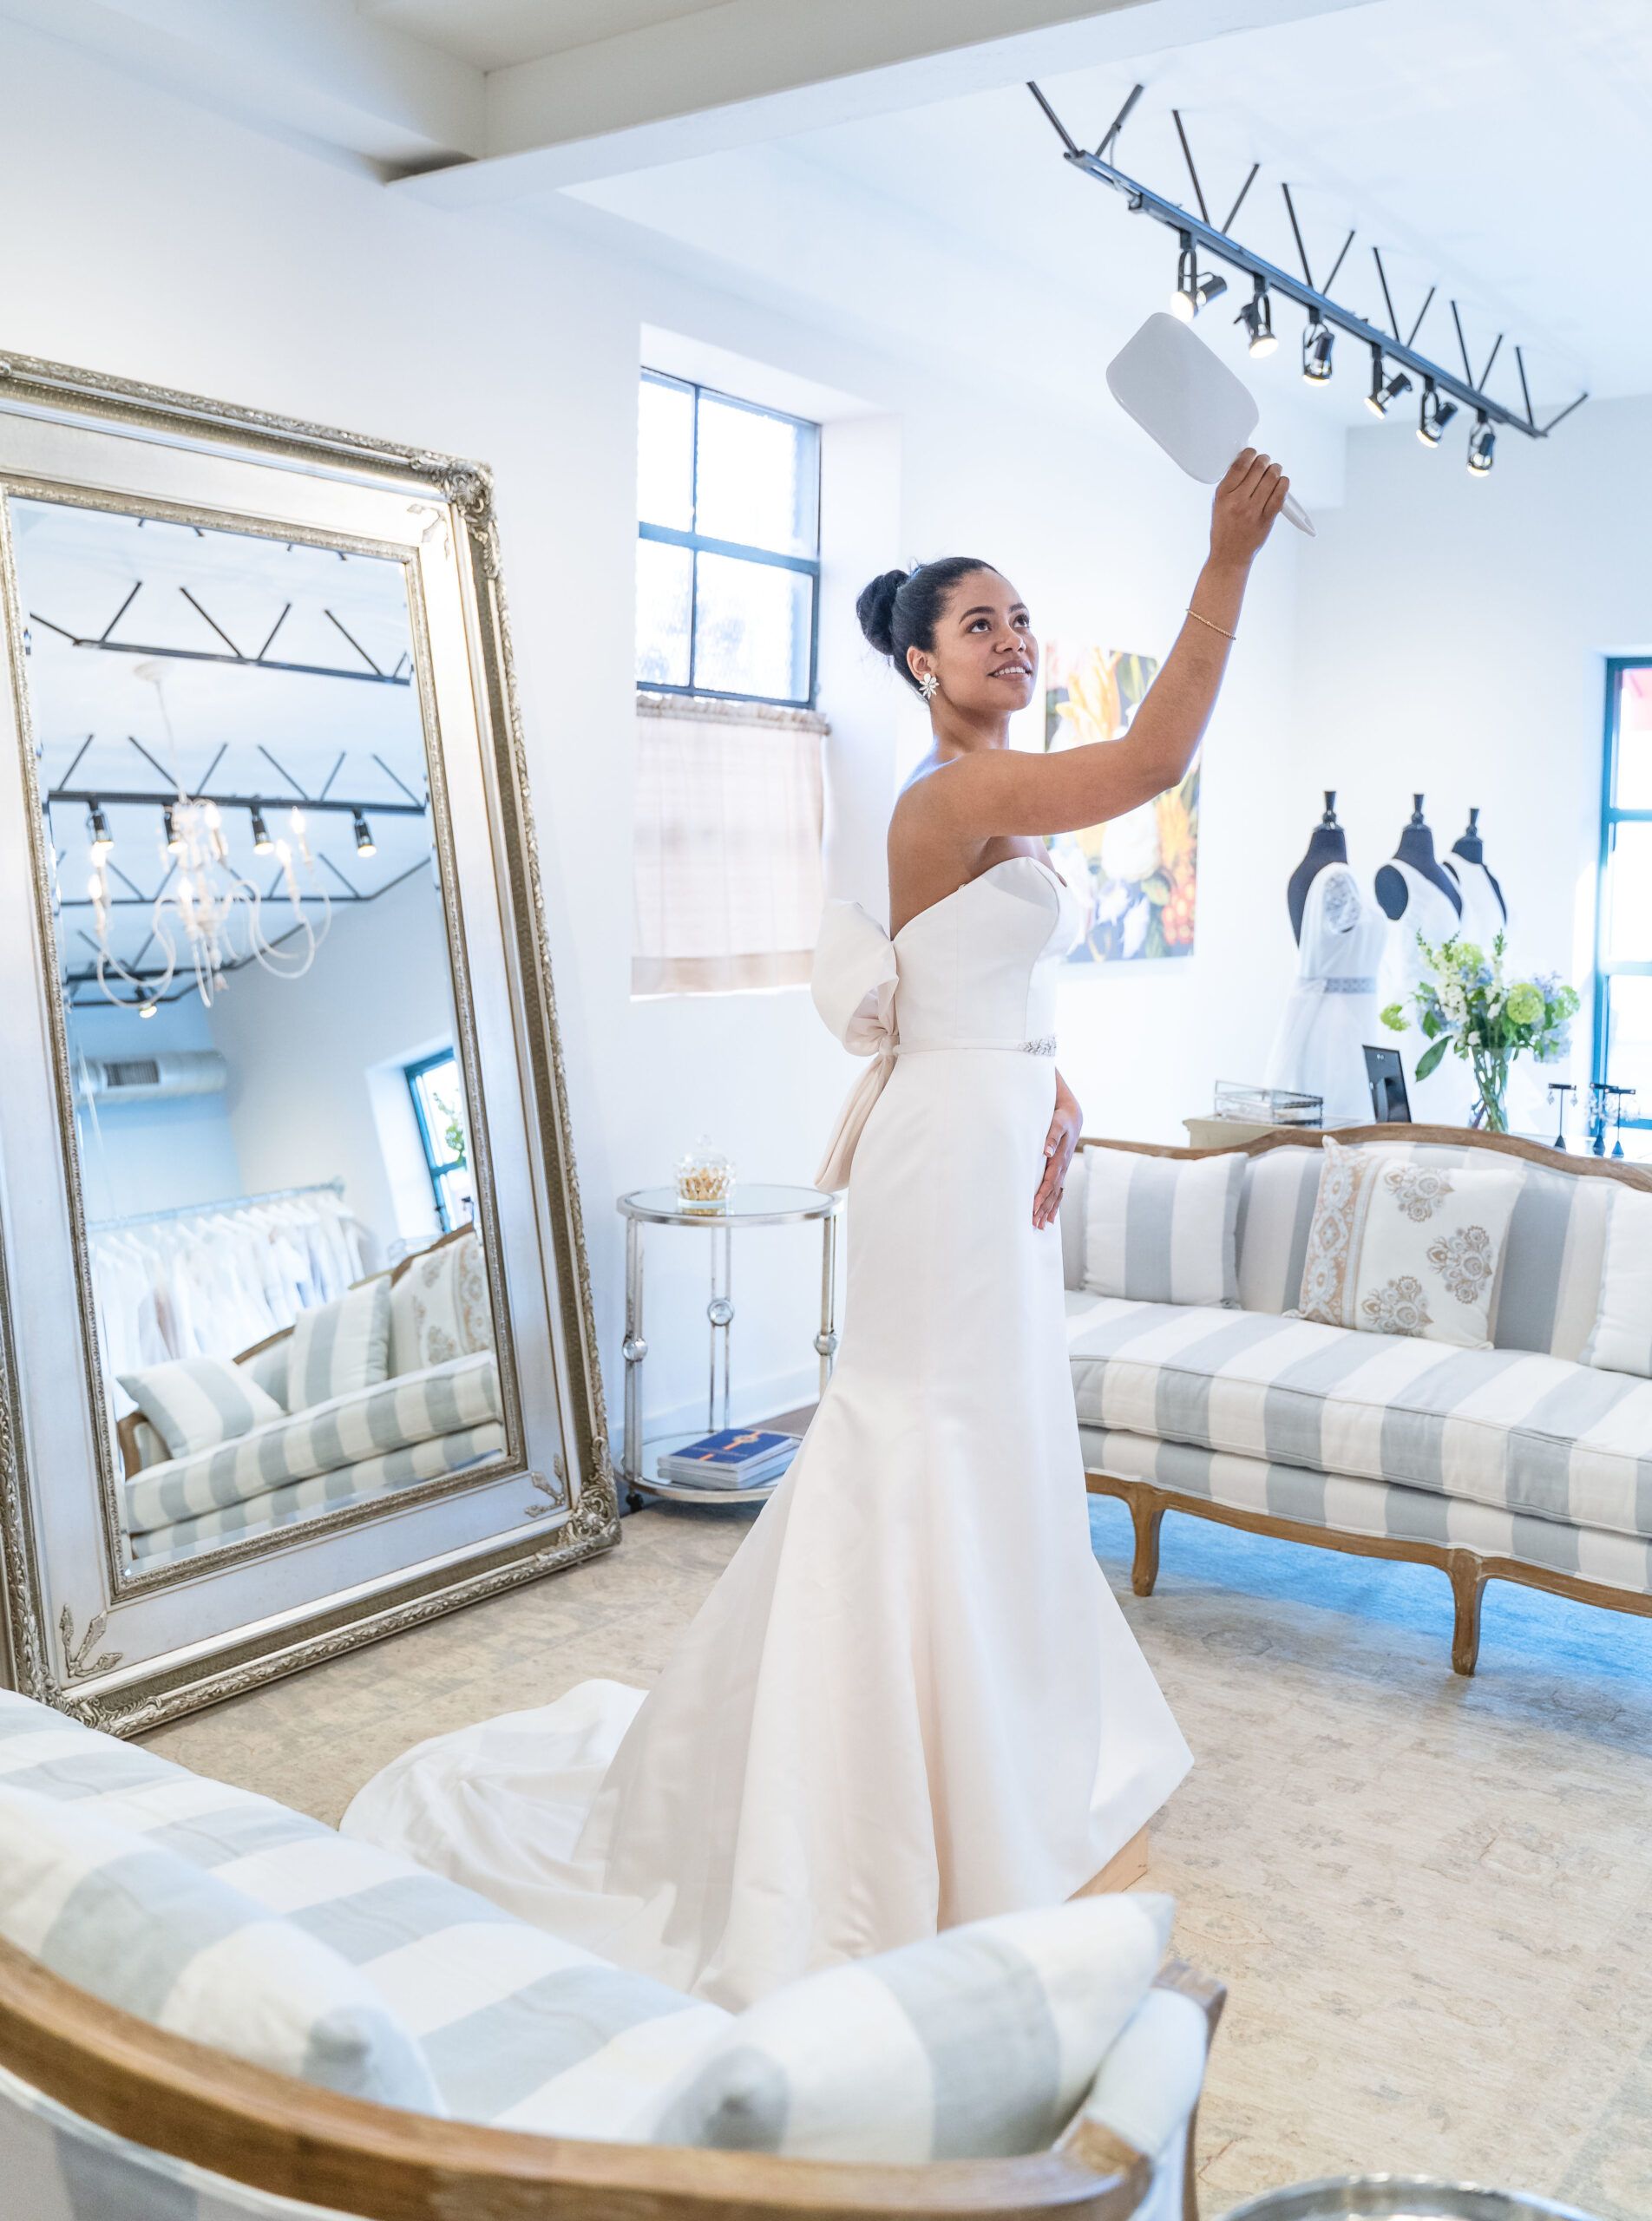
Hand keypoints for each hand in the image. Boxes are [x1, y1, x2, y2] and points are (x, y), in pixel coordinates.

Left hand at [1034, 1084, 1081, 1229]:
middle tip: (1034, 1225)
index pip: (1049, 1182)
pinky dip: (1055, 1204)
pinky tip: (1051, 1217)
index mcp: (1060, 1158)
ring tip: (1041, 1226)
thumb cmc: (1061, 1118)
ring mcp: (1063, 1170)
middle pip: (1052, 1192)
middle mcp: (1063, 1167)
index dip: (1041, 1196)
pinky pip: (1059, 1191)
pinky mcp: (1061, 1170)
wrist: (1072, 1116)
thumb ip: (1051, 1136)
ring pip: (1056, 1194)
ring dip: (1048, 1210)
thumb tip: (1046, 1152)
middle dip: (1043, 1209)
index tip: (1032, 1209)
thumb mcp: (1057, 1123)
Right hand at [1209, 447, 1288, 569]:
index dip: (1250, 454)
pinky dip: (1283, 484)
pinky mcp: (1267, 519)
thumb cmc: (1224, 529)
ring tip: (1274, 470)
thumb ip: (1230, 485)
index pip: (1240, 466)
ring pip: (1271, 479)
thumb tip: (1246, 464)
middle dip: (1264, 461)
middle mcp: (1238, 501)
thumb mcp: (1218, 504)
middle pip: (1258, 469)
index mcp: (1223, 495)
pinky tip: (1281, 482)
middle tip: (1265, 461)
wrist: (1230, 555)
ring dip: (1275, 470)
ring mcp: (1253, 511)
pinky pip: (1280, 495)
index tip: (1253, 453)